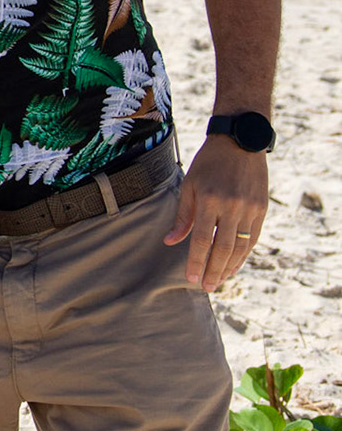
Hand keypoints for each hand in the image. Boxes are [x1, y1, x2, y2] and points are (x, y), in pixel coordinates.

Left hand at [164, 136, 268, 289]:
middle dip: (213, 271)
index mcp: (209, 200)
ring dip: (229, 268)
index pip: (201, 240)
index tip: (190, 279)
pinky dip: (243, 255)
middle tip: (206, 287)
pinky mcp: (262, 210)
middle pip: (222, 249)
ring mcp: (250, 209)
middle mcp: (231, 207)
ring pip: (240, 247)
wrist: (240, 142)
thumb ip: (182, 216)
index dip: (196, 261)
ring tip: (219, 282)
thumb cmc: (208, 163)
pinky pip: (253, 239)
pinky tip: (234, 266)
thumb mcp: (189, 184)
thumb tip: (170, 242)